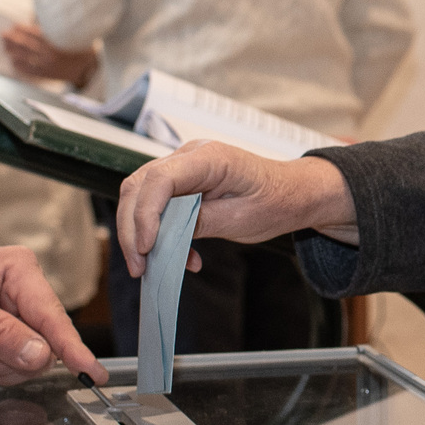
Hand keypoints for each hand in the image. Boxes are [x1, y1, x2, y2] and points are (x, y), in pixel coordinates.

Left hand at [0, 22, 98, 85]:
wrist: (89, 68)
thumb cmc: (81, 48)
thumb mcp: (72, 35)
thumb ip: (56, 28)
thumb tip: (39, 18)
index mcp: (56, 43)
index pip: (34, 34)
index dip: (23, 30)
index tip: (15, 25)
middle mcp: (49, 55)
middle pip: (26, 46)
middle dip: (13, 40)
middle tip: (3, 34)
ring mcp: (47, 66)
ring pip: (25, 58)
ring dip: (13, 51)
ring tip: (5, 46)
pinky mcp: (47, 74)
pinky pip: (30, 71)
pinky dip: (20, 66)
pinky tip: (13, 61)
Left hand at [0, 245, 102, 384]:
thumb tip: (40, 355)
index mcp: (19, 271)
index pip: (52, 317)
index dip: (71, 348)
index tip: (91, 371)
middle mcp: (25, 293)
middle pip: (44, 345)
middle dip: (6, 353)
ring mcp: (18, 317)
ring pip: (29, 362)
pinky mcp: (8, 337)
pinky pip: (14, 368)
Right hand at [113, 143, 355, 276]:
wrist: (293, 194)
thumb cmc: (277, 201)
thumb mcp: (242, 219)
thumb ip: (201, 223)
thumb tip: (165, 236)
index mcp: (209, 158)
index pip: (160, 179)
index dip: (146, 214)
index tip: (146, 247)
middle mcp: (189, 157)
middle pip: (140, 187)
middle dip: (132, 229)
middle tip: (139, 266)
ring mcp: (183, 169)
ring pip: (141, 196)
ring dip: (140, 233)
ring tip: (152, 266)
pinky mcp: (183, 184)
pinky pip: (157, 206)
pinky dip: (160, 234)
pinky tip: (183, 257)